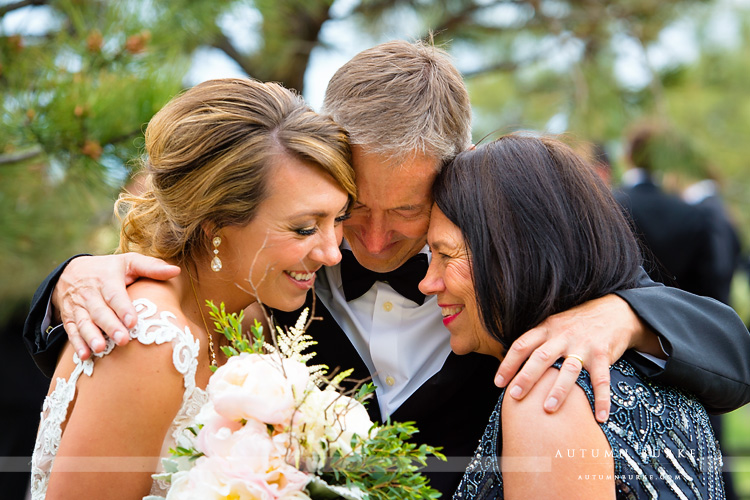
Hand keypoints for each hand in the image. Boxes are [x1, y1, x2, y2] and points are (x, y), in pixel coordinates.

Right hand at [51, 253, 180, 359]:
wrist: (71, 271)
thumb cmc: (109, 269)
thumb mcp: (129, 262)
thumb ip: (151, 267)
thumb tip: (176, 270)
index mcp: (107, 279)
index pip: (115, 295)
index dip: (123, 308)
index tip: (133, 322)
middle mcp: (90, 293)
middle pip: (100, 311)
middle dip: (110, 326)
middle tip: (123, 341)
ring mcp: (79, 306)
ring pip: (84, 322)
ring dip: (91, 337)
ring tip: (100, 349)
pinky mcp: (70, 317)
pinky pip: (72, 331)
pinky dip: (77, 343)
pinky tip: (84, 356)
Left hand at [494, 294, 657, 422]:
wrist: (614, 310)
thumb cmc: (578, 324)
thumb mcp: (554, 325)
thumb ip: (538, 342)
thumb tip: (513, 366)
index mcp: (547, 328)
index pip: (522, 345)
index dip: (508, 364)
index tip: (498, 383)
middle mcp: (562, 336)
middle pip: (541, 357)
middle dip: (526, 377)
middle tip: (515, 396)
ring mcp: (583, 345)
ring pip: (568, 369)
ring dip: (558, 390)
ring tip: (548, 409)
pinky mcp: (603, 353)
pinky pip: (601, 380)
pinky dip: (601, 399)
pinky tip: (600, 418)